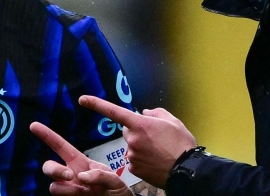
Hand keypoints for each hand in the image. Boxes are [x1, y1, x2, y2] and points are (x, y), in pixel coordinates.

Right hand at [30, 122, 132, 195]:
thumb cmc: (115, 191)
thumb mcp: (114, 180)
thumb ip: (100, 175)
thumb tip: (81, 176)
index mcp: (80, 163)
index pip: (60, 146)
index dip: (47, 135)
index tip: (34, 125)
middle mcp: (70, 175)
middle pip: (48, 167)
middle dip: (54, 169)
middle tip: (70, 175)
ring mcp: (68, 190)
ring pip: (54, 187)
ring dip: (67, 189)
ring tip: (85, 193)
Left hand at [79, 95, 196, 187]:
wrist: (187, 170)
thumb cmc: (181, 144)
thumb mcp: (172, 121)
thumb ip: (156, 113)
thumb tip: (146, 113)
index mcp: (140, 124)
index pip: (113, 111)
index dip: (96, 104)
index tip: (82, 99)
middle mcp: (132, 139)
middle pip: (128, 130)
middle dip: (137, 131)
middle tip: (155, 137)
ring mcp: (132, 155)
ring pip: (132, 146)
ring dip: (141, 146)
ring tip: (159, 150)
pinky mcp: (133, 168)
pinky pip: (134, 159)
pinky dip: (141, 159)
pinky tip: (155, 160)